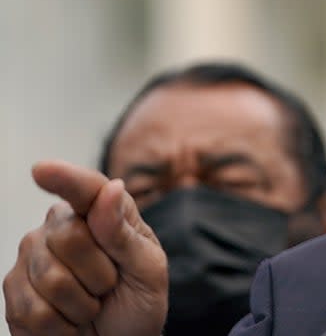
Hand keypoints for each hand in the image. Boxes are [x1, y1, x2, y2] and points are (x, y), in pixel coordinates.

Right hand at [3, 161, 167, 335]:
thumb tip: (111, 189)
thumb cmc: (137, 302)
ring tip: (91, 305)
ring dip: (82, 304)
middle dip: (99, 274)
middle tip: (109, 287)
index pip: (85, 189)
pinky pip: (33, 311)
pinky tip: (70, 322)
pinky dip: (62, 327)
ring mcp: (31, 258)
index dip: (65, 179)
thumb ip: (124, 232)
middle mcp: (59, 228)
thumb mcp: (147, 270)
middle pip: (69, 238)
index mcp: (101, 213)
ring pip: (51, 279)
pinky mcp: (13, 292)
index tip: (43, 170)